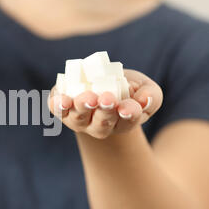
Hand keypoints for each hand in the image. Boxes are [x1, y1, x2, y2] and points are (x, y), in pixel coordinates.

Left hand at [48, 69, 162, 138]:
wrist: (100, 82)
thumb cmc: (127, 89)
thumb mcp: (145, 89)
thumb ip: (151, 97)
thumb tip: (144, 100)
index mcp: (122, 123)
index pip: (127, 120)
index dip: (128, 114)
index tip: (127, 107)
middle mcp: (98, 126)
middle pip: (101, 124)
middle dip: (104, 111)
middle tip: (106, 99)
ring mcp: (78, 119)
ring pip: (79, 118)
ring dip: (82, 107)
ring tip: (87, 98)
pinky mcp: (61, 109)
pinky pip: (57, 110)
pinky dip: (57, 105)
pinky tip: (59, 100)